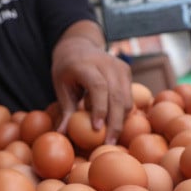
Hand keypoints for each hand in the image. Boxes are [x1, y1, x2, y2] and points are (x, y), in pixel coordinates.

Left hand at [52, 22, 132, 144]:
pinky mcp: (126, 71)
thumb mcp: (61, 87)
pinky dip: (124, 113)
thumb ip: (65, 110)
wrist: (79, 46)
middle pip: (116, 95)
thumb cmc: (66, 71)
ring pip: (126, 97)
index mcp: (85, 65)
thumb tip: (61, 134)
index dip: (99, 108)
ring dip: (121, 120)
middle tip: (109, 143)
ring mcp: (119, 66)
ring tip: (112, 138)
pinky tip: (116, 126)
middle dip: (114, 122)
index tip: (96, 128)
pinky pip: (129, 96)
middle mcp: (106, 63)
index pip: (98, 86)